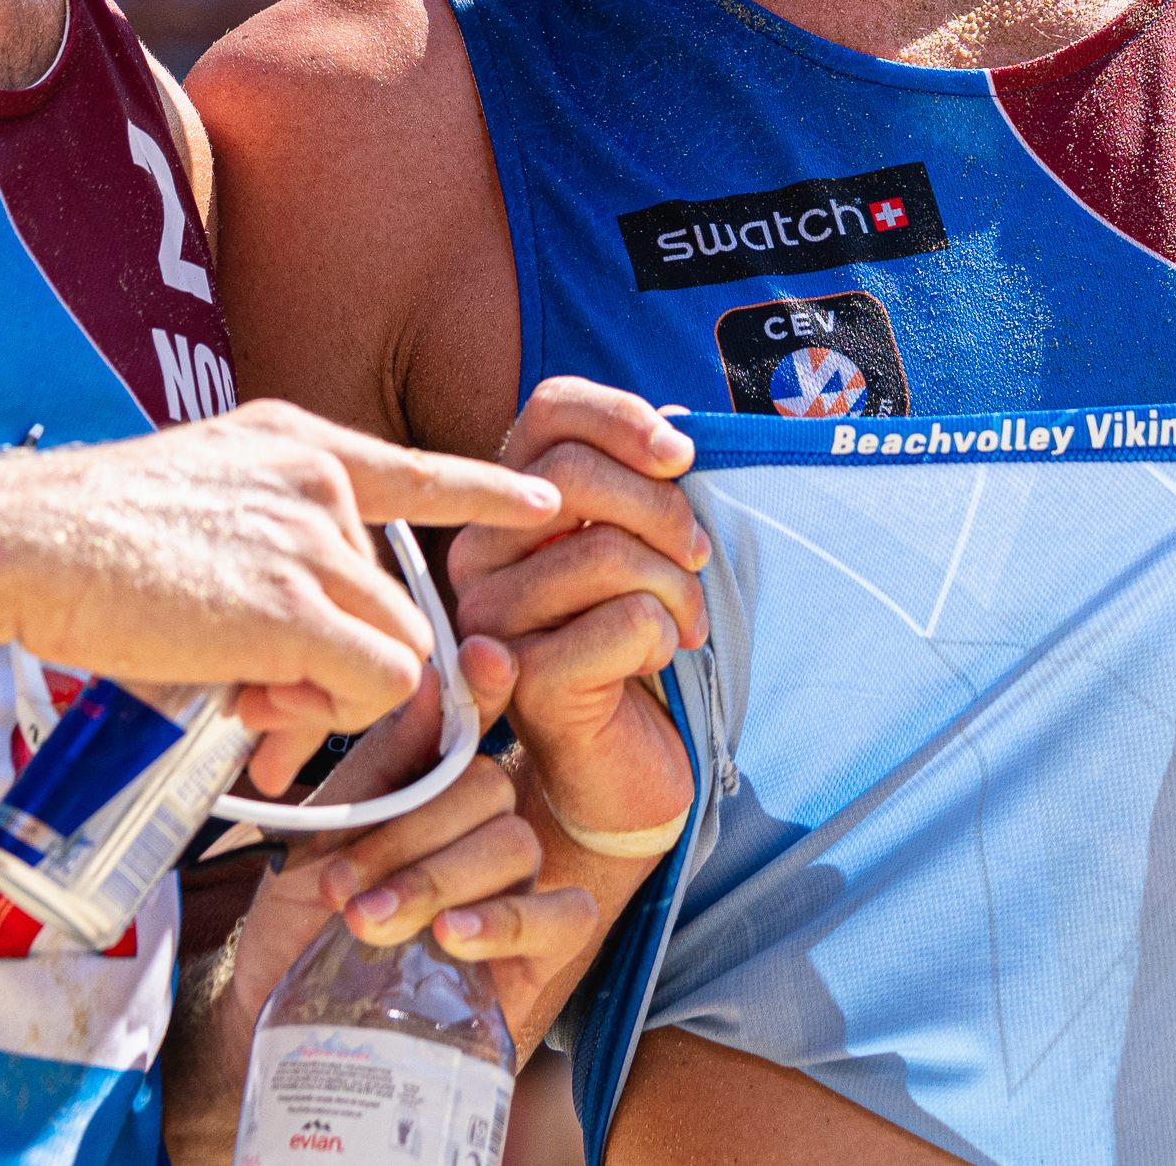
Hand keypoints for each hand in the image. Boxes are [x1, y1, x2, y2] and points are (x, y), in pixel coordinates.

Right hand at [0, 400, 560, 788]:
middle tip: (258, 700)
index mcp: (293, 445)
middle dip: (343, 667)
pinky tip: (259, 710)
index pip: (415, 469)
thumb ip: (258, 556)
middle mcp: (319, 479)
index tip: (543, 504)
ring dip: (331, 698)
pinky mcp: (297, 606)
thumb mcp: (192, 510)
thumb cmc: (80, 542)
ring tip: (243, 700)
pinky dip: (333, 715)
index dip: (484, 494)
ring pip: (395, 647)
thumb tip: (286, 661)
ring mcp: (313, 540)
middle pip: (396, 600)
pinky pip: (377, 681)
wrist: (23, 540)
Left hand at [223, 640, 598, 1042]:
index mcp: (439, 789)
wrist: (277, 1018)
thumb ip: (382, 763)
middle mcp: (486, 830)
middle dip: (411, 835)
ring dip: (438, 880)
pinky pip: (563, 916)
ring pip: (516, 848)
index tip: (476, 666)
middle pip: (489, 792)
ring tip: (368, 921)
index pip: (475, 729)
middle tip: (344, 885)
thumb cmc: (298, 921)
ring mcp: (517, 889)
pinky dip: (509, 921)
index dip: (485, 692)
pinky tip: (454, 936)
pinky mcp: (538, 956)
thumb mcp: (321, 832)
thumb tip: (429, 675)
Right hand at [450, 379, 707, 848]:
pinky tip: (656, 659)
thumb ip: (648, 482)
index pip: (550, 410)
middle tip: (699, 557)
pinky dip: (664, 634)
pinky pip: (624, 619)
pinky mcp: (522, 680)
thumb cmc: (635, 644)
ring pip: (605, 552)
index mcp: (507, 507)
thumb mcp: (646, 547)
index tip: (683, 457)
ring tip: (685, 621)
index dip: (624, 417)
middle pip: (574, 476)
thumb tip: (676, 423)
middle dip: (663, 512)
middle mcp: (477, 554)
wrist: (624, 765)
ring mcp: (489, 618)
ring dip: (676, 586)